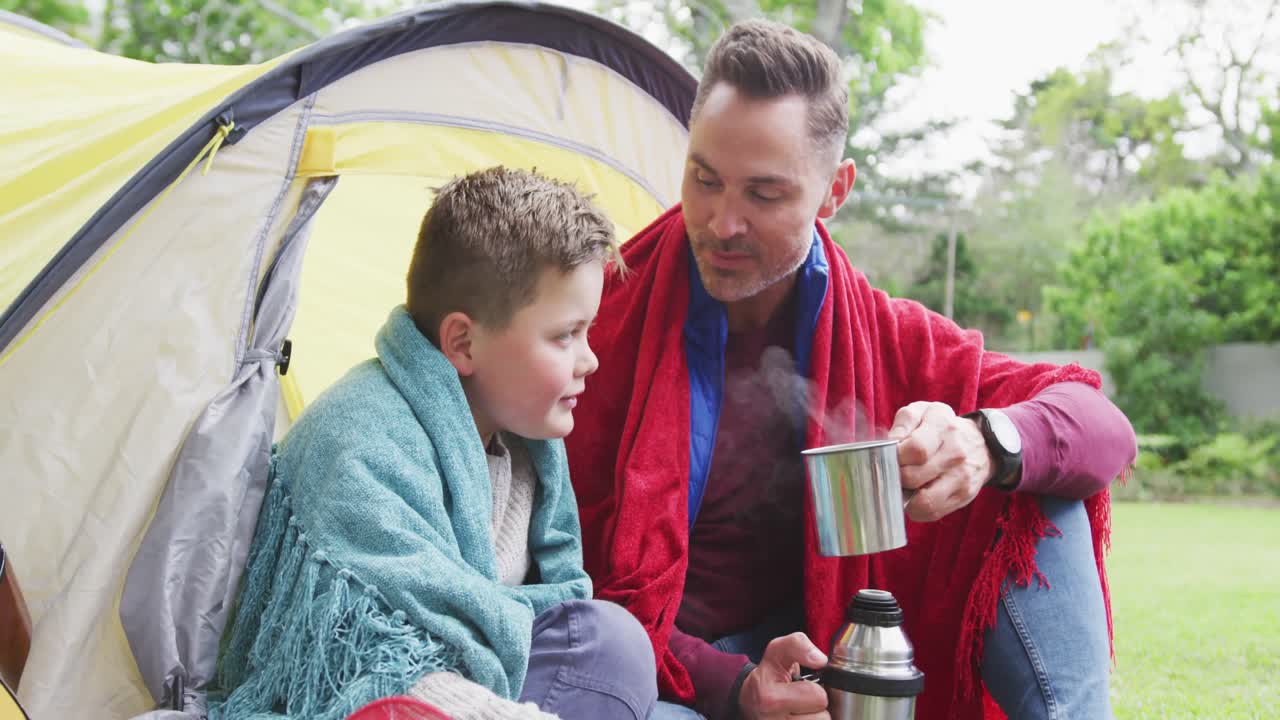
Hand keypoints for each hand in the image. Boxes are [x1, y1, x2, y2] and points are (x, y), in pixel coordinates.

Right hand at [738, 633, 829, 719]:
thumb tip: (820, 660)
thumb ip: (798, 645)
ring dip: (814, 717)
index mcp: (771, 699)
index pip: (818, 697)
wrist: (750, 699)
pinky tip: (800, 717)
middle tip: (800, 698)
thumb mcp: (777, 651)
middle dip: (815, 705)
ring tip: (800, 710)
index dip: (814, 689)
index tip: (802, 685)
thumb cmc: (767, 675)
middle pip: (823, 717)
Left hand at [887, 401, 990, 521]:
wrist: (980, 444)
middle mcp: (955, 452)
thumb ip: (903, 423)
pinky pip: (932, 512)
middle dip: (895, 477)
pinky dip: (917, 509)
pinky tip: (914, 496)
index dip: (895, 457)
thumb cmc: (941, 428)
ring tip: (903, 486)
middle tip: (893, 472)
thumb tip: (891, 444)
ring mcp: (961, 476)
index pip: (915, 449)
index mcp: (942, 425)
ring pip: (923, 501)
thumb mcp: (923, 412)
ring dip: (905, 497)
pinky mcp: (963, 495)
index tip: (890, 456)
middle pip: (913, 476)